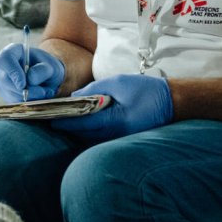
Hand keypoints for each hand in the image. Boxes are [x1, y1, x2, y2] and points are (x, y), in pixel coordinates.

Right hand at [0, 43, 64, 102]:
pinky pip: (15, 102)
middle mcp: (3, 67)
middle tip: (42, 92)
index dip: (12, 72)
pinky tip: (39, 96)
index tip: (23, 85)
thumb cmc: (47, 67)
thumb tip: (30, 79)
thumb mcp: (52, 66)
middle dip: (25, 90)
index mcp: (12, 52)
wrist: (47, 77)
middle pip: (6, 80)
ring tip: (45, 91)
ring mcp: (2, 82)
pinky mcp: (7, 95)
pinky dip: (29, 102)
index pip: (5, 59)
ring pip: (11, 93)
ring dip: (30, 97)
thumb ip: (43, 70)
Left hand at [56, 73, 173, 141]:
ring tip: (62, 118)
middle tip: (50, 117)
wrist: (172, 103)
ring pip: (90, 137)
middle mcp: (116, 134)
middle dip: (67, 125)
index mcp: (115, 120)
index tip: (49, 117)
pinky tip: (81, 122)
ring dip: (76, 129)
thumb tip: (74, 97)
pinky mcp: (122, 139)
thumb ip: (94, 88)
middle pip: (83, 133)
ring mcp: (119, 139)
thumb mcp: (118, 82)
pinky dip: (88, 130)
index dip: (64, 120)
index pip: (83, 123)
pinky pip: (99, 137)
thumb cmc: (146, 90)